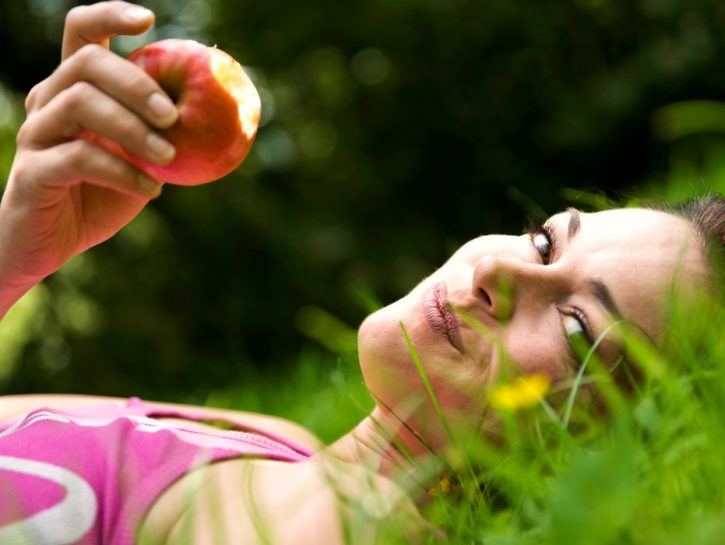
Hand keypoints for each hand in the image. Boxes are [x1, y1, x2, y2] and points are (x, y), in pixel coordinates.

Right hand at [0, 1, 178, 315]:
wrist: (53, 246)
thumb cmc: (100, 197)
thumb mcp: (141, 162)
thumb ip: (164, 136)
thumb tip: (220, 115)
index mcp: (74, 90)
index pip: (81, 33)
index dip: (110, 16)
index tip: (149, 21)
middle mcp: (49, 102)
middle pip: (86, 62)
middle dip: (136, 83)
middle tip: (172, 116)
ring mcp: (36, 134)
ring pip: (80, 103)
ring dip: (133, 128)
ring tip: (169, 156)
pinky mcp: (32, 171)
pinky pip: (79, 158)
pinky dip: (124, 172)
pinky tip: (153, 190)